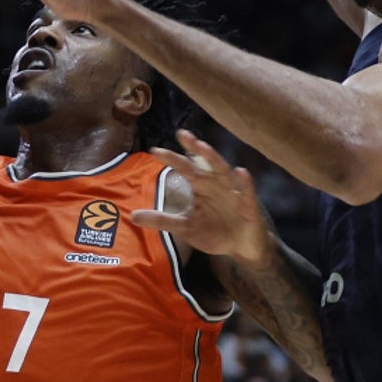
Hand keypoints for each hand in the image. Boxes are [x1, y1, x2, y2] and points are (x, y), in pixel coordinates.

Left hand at [131, 129, 270, 262]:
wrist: (241, 247)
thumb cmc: (213, 232)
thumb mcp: (184, 227)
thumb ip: (161, 220)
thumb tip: (132, 215)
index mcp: (200, 186)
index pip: (184, 168)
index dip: (171, 159)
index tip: (155, 150)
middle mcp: (216, 183)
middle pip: (204, 162)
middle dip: (194, 148)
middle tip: (182, 134)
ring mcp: (233, 192)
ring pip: (224, 171)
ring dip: (214, 158)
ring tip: (203, 147)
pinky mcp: (249, 204)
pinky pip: (247, 191)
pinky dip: (244, 182)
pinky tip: (240, 172)